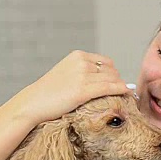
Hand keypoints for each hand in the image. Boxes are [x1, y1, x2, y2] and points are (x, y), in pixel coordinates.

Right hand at [9, 50, 131, 126]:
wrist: (32, 104)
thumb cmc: (48, 93)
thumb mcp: (65, 74)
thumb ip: (81, 73)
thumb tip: (102, 80)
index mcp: (77, 56)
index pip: (106, 62)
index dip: (114, 74)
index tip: (116, 84)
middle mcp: (81, 62)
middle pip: (112, 71)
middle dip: (118, 81)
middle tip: (122, 93)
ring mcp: (82, 76)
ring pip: (112, 79)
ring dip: (121, 87)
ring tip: (127, 97)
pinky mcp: (83, 90)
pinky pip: (109, 88)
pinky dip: (121, 90)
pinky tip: (127, 94)